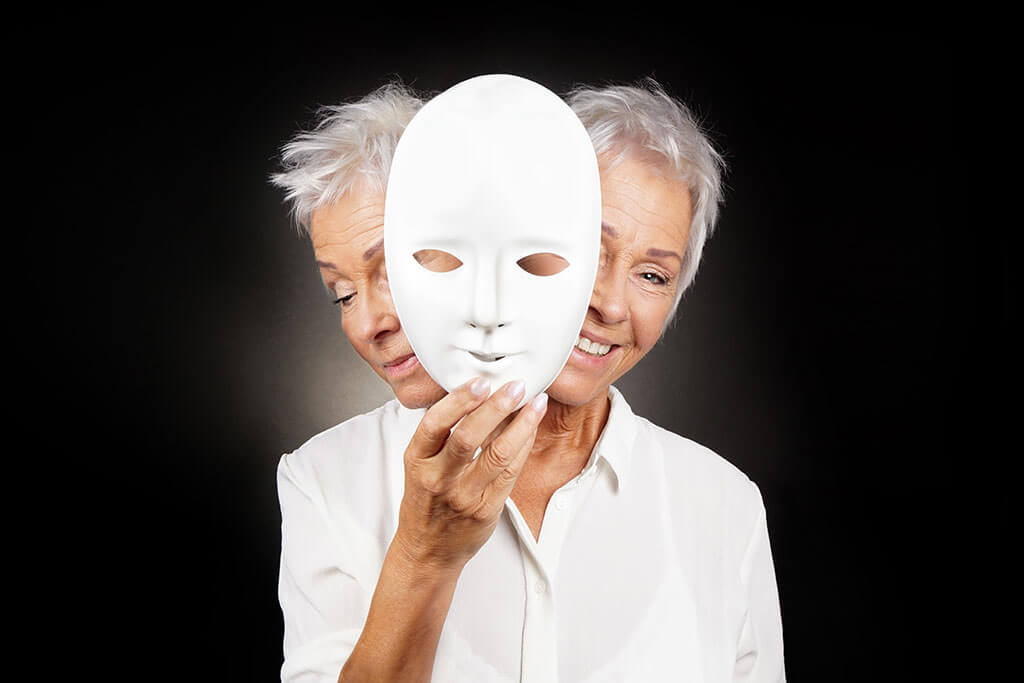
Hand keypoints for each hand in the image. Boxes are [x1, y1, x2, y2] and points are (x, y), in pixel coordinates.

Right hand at [393, 377, 547, 571]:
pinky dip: (523, 446)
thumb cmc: (425, 501)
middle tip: (516, 386)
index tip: (480, 382)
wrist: (427, 549)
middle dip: (496, 407)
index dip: (458, 401)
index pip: (435, 424)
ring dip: (521, 424)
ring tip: (536, 403)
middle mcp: (438, 478)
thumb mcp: (420, 464)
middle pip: (468, 437)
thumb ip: (440, 434)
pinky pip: (511, 472)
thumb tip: (473, 393)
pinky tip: (531, 429)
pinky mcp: (486, 510)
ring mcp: (463, 496)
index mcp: (417, 461)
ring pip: (497, 454)